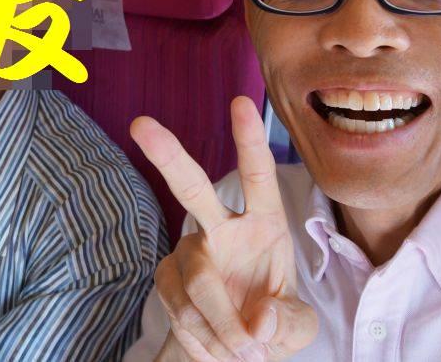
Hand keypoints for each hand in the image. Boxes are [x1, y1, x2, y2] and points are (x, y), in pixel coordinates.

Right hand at [131, 96, 318, 360]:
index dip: (249, 140)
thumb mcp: (298, 329)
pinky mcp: (166, 278)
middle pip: (192, 189)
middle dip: (168, 156)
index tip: (240, 103)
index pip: (257, 176)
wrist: (235, 352)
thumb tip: (261, 320)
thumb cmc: (272, 323)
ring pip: (198, 281)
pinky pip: (181, 309)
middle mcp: (222, 227)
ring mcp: (189, 251)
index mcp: (265, 222)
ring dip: (223, 326)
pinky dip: (203, 338)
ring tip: (243, 352)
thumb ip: (290, 323)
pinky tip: (216, 347)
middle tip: (142, 125)